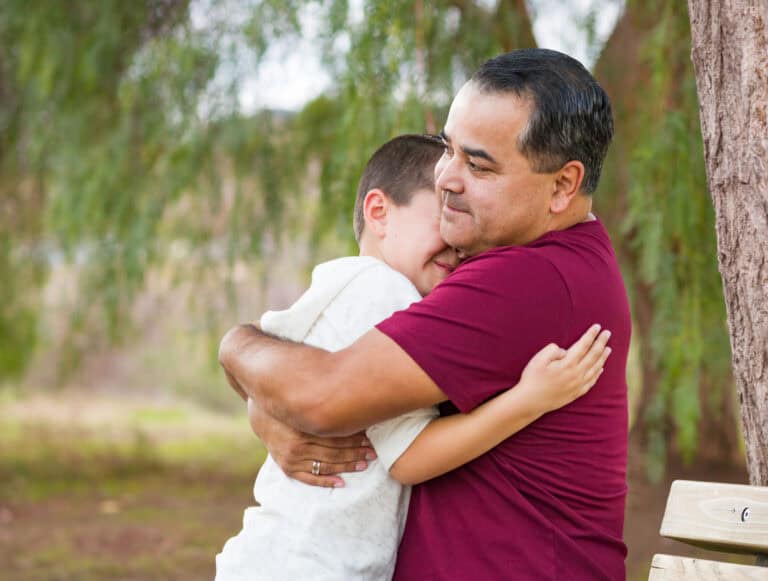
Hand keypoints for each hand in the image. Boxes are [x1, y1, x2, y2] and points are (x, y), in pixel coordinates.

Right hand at [247, 398, 376, 487]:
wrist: (262, 416)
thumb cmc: (290, 407)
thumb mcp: (305, 404)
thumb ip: (325, 407)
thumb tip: (354, 404)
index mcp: (303, 428)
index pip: (335, 437)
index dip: (354, 439)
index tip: (370, 440)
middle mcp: (297, 446)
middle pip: (333, 452)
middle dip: (355, 453)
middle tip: (373, 453)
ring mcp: (291, 459)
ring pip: (324, 466)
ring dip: (346, 467)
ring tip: (364, 465)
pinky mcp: (287, 468)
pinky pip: (308, 478)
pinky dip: (325, 482)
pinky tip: (341, 483)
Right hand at [518, 324, 611, 414]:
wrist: (531, 402)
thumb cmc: (532, 378)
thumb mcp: (538, 359)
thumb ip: (553, 350)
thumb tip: (565, 351)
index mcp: (568, 364)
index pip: (583, 346)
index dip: (591, 335)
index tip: (597, 326)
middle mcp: (576, 374)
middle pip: (593, 355)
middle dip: (601, 342)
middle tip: (608, 333)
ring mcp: (578, 385)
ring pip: (595, 368)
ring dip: (603, 357)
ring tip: (608, 348)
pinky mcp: (576, 393)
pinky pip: (592, 381)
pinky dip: (598, 374)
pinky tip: (601, 369)